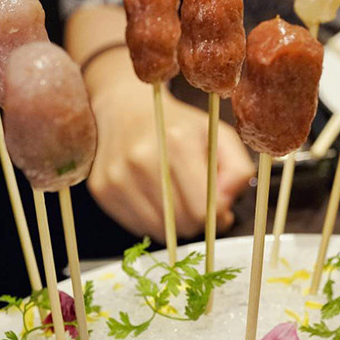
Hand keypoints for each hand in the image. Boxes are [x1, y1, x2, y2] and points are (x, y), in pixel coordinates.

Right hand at [87, 57, 254, 239]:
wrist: (124, 107)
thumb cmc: (178, 124)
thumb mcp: (218, 134)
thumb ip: (238, 170)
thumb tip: (225, 208)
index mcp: (177, 143)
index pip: (203, 211)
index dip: (218, 216)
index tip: (219, 207)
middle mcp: (142, 159)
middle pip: (182, 225)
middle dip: (198, 221)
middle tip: (199, 203)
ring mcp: (117, 176)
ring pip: (160, 232)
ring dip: (175, 224)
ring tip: (177, 198)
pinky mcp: (101, 189)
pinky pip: (137, 227)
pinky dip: (152, 221)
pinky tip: (155, 198)